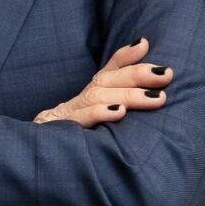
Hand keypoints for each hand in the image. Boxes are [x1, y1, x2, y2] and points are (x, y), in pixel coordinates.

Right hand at [33, 37, 173, 127]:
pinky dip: (100, 113)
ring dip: (128, 95)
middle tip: (166, 74)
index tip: (144, 45)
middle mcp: (78, 101)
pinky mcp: (59, 131)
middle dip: (138, 75)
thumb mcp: (98, 121)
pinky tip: (119, 113)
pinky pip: (80, 119)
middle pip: (107, 80)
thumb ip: (121, 101)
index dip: (125, 56)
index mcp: (89, 97)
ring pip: (97, 96)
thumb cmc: (75, 141)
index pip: (109, 71)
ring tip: (156, 98)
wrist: (38, 160)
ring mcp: (68, 115)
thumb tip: (147, 79)